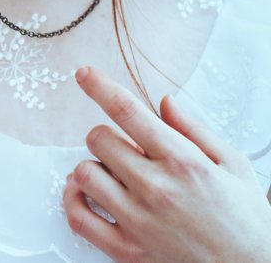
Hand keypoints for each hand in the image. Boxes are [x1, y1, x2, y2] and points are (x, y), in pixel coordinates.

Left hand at [64, 66, 270, 261]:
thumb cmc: (246, 221)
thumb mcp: (233, 165)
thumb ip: (193, 129)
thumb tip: (163, 101)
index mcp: (182, 161)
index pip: (127, 111)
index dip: (99, 87)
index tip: (84, 74)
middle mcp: (155, 187)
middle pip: (98, 139)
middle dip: (107, 137)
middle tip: (124, 150)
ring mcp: (138, 220)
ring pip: (83, 174)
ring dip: (92, 168)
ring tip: (110, 175)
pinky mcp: (126, 250)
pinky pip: (79, 218)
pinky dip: (73, 201)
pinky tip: (83, 194)